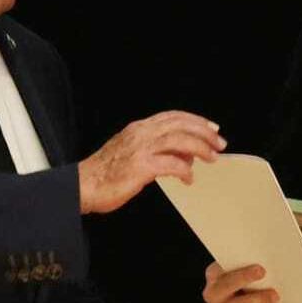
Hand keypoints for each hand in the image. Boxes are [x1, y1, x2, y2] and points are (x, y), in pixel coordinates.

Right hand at [78, 111, 225, 213]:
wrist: (82, 186)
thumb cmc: (106, 174)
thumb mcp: (132, 154)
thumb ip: (157, 152)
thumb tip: (185, 156)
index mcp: (138, 129)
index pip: (172, 117)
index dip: (195, 120)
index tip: (212, 128)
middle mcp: (140, 134)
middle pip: (180, 124)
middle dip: (204, 132)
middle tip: (219, 143)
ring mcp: (140, 149)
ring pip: (179, 140)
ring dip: (200, 148)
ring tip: (212, 158)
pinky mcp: (140, 167)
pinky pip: (171, 164)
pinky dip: (184, 170)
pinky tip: (188, 178)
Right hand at [201, 261, 281, 302]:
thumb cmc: (244, 287)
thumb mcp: (242, 275)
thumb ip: (247, 268)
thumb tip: (266, 264)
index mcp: (213, 276)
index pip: (219, 269)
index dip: (237, 269)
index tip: (258, 268)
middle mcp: (211, 295)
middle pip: (226, 286)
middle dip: (245, 278)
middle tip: (264, 274)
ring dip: (258, 299)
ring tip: (275, 296)